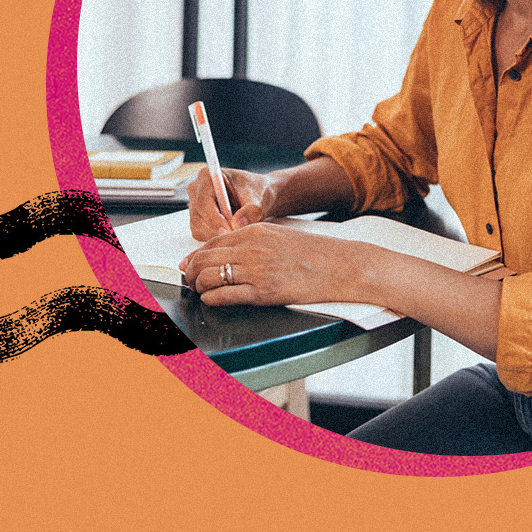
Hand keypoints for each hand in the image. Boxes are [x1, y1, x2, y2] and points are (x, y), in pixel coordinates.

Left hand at [177, 222, 376, 306]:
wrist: (342, 266)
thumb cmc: (316, 253)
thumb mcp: (280, 236)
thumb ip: (253, 241)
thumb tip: (229, 252)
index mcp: (255, 230)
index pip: (211, 242)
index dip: (195, 256)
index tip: (190, 265)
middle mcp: (251, 247)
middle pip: (204, 259)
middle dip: (191, 272)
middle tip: (191, 280)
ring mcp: (256, 270)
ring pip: (208, 278)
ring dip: (199, 286)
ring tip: (203, 292)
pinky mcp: (263, 291)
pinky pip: (223, 296)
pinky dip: (212, 299)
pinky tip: (214, 300)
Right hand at [188, 167, 279, 239]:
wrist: (259, 196)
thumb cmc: (258, 192)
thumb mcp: (259, 200)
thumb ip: (250, 211)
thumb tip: (236, 224)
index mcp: (207, 176)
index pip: (203, 201)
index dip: (214, 219)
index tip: (230, 230)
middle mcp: (196, 189)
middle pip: (197, 216)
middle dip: (216, 229)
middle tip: (236, 235)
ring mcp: (194, 204)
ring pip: (198, 227)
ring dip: (216, 234)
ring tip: (237, 229)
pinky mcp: (196, 217)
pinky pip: (200, 233)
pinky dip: (214, 236)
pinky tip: (230, 230)